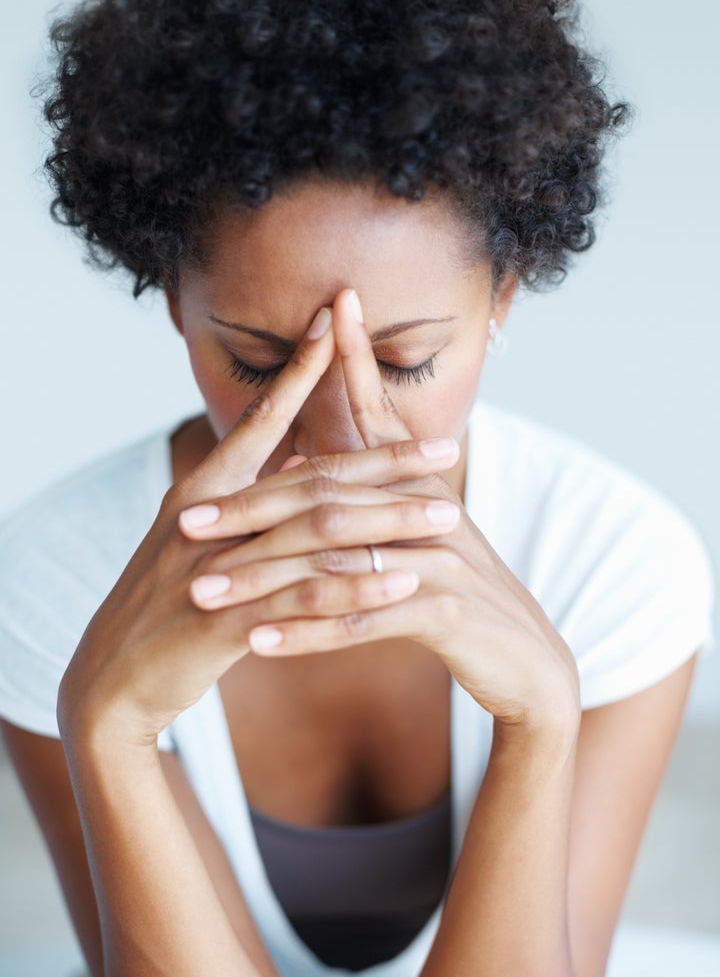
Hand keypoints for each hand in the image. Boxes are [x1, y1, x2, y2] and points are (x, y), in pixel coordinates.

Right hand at [57, 305, 460, 745]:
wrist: (110, 683)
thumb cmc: (166, 606)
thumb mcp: (202, 539)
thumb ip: (251, 495)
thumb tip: (300, 457)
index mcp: (204, 490)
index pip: (261, 418)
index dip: (301, 369)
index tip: (339, 321)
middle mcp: (208, 518)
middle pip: (311, 477)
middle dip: (383, 460)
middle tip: (447, 446)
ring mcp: (216, 568)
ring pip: (316, 535)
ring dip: (386, 523)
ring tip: (447, 515)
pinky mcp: (223, 622)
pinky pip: (302, 600)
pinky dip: (356, 589)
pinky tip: (403, 585)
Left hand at [180, 289, 579, 733]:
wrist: (528, 661)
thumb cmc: (459, 595)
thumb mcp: (418, 534)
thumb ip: (364, 492)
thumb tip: (295, 461)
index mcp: (421, 487)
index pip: (374, 417)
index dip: (348, 367)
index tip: (324, 316)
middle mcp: (431, 511)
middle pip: (329, 497)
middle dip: (252, 507)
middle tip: (186, 523)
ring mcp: (440, 560)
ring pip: (336, 561)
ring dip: (264, 578)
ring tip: (204, 593)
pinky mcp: (447, 613)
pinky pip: (363, 621)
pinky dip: (309, 633)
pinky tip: (259, 642)